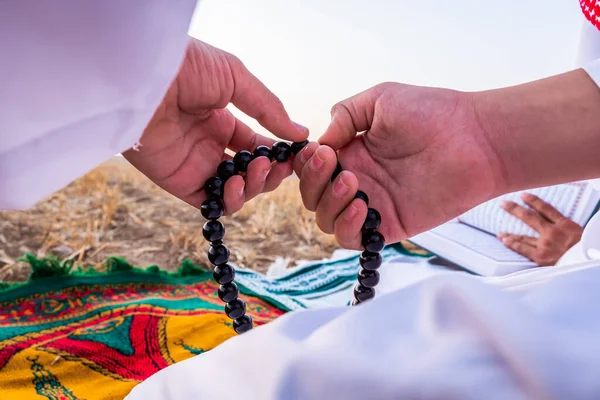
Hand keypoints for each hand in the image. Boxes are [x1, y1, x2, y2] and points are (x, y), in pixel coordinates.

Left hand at [124, 38, 307, 213]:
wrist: (143, 78)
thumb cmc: (187, 68)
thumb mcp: (236, 79)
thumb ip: (269, 108)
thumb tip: (300, 133)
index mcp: (220, 120)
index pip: (256, 145)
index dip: (277, 153)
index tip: (296, 155)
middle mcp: (208, 144)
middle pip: (249, 171)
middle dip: (270, 172)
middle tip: (279, 165)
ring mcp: (194, 164)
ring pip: (234, 191)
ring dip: (255, 186)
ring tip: (259, 170)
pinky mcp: (179, 182)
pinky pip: (211, 202)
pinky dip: (231, 201)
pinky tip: (239, 184)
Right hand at [294, 82, 505, 248]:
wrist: (476, 138)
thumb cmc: (433, 112)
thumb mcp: (382, 98)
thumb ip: (346, 114)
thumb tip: (322, 140)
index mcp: (353, 152)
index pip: (313, 167)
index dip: (306, 163)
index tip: (318, 151)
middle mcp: (359, 180)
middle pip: (313, 196)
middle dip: (314, 181)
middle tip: (333, 163)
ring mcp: (373, 204)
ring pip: (327, 220)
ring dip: (329, 203)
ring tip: (352, 183)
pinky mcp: (390, 225)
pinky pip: (353, 239)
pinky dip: (347, 226)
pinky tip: (361, 205)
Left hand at [497, 193, 582, 264]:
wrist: (587, 264)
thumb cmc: (586, 249)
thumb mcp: (580, 233)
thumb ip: (567, 227)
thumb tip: (557, 222)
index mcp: (565, 225)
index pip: (546, 208)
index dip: (533, 201)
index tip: (523, 195)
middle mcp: (552, 232)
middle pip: (530, 217)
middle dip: (515, 210)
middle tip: (503, 204)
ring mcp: (545, 244)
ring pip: (524, 236)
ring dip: (510, 233)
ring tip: (500, 232)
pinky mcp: (541, 257)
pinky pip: (523, 249)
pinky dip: (513, 244)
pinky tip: (504, 240)